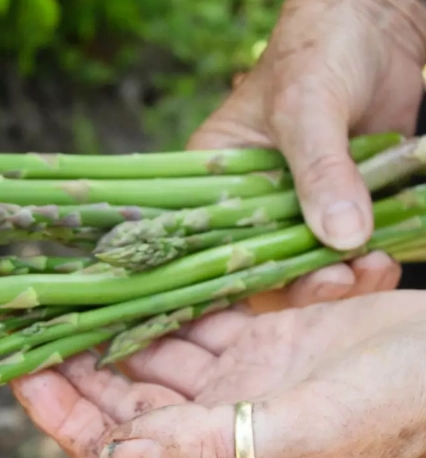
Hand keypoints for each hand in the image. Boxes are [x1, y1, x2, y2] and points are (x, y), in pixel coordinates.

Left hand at [9, 290, 425, 457]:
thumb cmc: (396, 401)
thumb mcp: (304, 432)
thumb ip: (205, 449)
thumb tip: (113, 457)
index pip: (113, 451)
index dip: (63, 418)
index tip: (23, 373)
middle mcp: (216, 424)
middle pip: (120, 401)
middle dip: (73, 365)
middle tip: (32, 319)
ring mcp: (237, 381)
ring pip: (150, 357)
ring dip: (110, 328)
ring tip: (70, 291)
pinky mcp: (258, 340)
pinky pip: (191, 321)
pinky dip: (162, 302)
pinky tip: (134, 278)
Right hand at [189, 0, 425, 311]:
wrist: (377, 23)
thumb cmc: (318, 50)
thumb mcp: (307, 109)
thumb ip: (320, 171)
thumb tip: (341, 237)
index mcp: (213, 177)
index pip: (212, 244)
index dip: (237, 279)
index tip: (278, 292)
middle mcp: (250, 198)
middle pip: (262, 264)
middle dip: (302, 283)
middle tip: (339, 280)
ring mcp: (296, 203)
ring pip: (308, 263)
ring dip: (341, 277)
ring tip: (372, 267)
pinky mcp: (339, 201)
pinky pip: (347, 247)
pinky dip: (366, 260)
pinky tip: (383, 258)